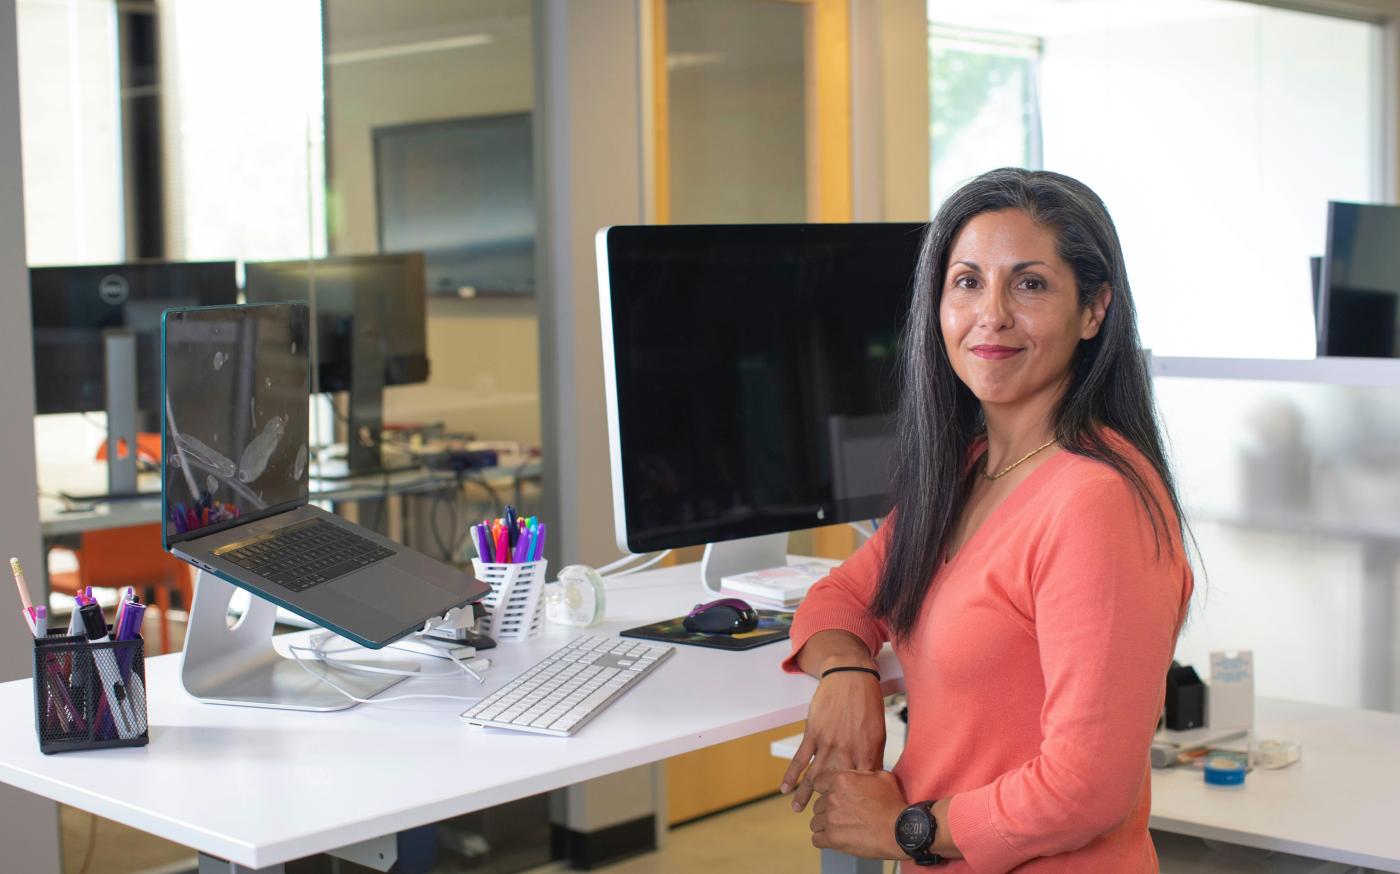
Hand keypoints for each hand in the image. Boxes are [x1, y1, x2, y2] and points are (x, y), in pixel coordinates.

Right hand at [780, 663, 885, 811]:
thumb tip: (871, 778)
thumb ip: (872, 756)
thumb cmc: (867, 703)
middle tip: (822, 818)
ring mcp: (828, 743)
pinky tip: (785, 787)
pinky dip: (791, 774)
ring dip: (805, 794)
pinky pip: (800, 758)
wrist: (851, 676)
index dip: (853, 800)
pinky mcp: (813, 733)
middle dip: (828, 802)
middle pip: (835, 784)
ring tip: (798, 810)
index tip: (849, 813)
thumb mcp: (877, 732)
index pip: (860, 784)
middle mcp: (847, 751)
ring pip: (815, 775)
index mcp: (866, 752)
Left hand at [810, 769, 909, 859]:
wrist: (900, 830)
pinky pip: (817, 839)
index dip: (824, 789)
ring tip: (839, 828)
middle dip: (828, 809)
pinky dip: (823, 840)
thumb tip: (857, 774)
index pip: (818, 782)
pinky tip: (834, 839)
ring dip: (825, 825)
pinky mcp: (832, 838)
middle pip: (818, 804)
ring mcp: (831, 819)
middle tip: (842, 815)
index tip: (829, 795)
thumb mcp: (882, 777)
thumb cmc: (894, 805)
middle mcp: (832, 798)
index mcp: (841, 781)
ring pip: (815, 822)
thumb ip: (862, 773)